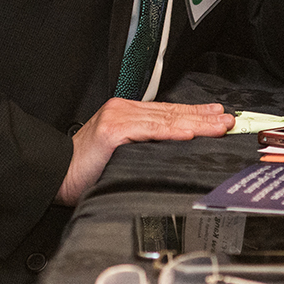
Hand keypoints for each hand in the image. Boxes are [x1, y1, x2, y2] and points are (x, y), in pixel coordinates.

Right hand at [61, 100, 231, 205]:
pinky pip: (148, 131)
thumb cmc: (85, 169)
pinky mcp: (112, 131)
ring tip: (217, 126)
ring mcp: (117, 118)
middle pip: (171, 113)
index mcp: (125, 114)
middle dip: (203, 117)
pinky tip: (188, 132)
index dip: (195, 113)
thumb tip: (174, 151)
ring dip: (195, 123)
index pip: (168, 112)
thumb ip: (143, 147)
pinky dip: (170, 132)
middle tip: (228, 120)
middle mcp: (122, 110)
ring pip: (165, 120)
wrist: (55, 173)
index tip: (217, 116)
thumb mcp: (120, 154)